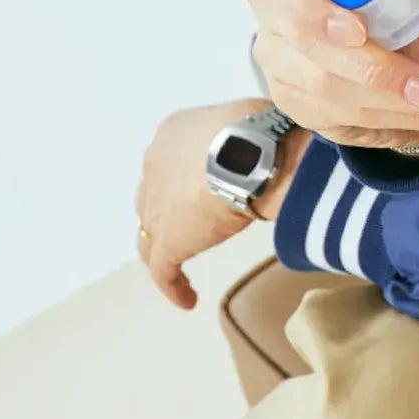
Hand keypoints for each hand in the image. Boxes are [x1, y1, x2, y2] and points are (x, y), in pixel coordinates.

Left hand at [134, 98, 296, 309]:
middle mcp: (154, 166)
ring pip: (149, 236)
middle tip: (197, 224)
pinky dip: (174, 286)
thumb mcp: (249, 118)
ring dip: (164, 250)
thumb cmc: (261, 129)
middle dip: (169, 211)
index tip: (205, 187)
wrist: (252, 155)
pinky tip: (188, 299)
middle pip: (153, 196)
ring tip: (181, 267)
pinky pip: (163, 272)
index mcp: (173, 132)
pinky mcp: (168, 242)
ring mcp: (156, 207)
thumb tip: (268, 145)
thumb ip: (245, 135)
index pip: (170, 160)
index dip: (185, 177)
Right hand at [248, 0, 418, 151]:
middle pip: (310, 51)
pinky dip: (396, 120)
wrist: (413, 52)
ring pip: (329, 94)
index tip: (361, 31)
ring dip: (398, 104)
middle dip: (379, 74)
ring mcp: (282, 66)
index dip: (315, 13)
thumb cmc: (407, 5)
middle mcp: (276, 19)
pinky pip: (341, 120)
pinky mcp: (299, 105)